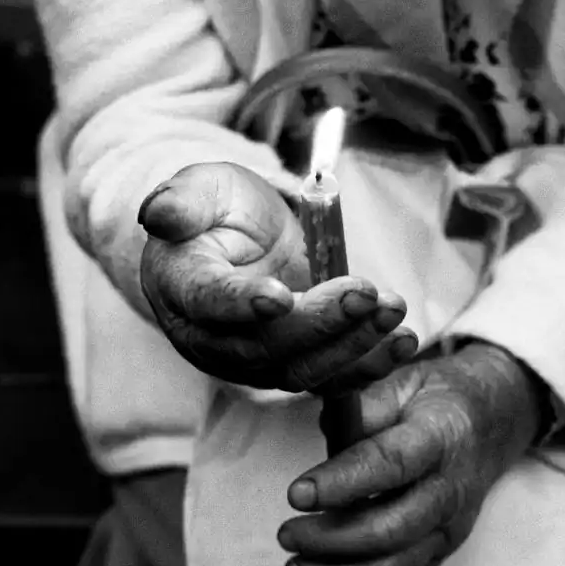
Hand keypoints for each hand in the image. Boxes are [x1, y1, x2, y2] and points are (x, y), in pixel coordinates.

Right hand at [139, 162, 417, 390]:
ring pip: (304, 369)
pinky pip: (333, 376)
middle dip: (320, 323)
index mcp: (183, 289)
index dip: (242, 304)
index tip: (278, 298)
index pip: (209, 304)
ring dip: (355, 344)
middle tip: (365, 291)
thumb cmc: (214, 210)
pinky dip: (371, 364)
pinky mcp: (295, 365)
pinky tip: (404, 342)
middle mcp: (213, 338)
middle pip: (265, 346)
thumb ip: (182, 200)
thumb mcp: (198, 188)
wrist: (232, 239)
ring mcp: (255, 360)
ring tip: (393, 310)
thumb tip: (160, 213)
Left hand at [277, 341, 546, 565]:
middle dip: (332, 538)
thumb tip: (327, 426)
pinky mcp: (443, 550)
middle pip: (392, 527)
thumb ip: (364, 405)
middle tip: (287, 532)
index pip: (391, 464)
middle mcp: (451, 489)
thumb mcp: (403, 380)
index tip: (297, 493)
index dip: (343, 482)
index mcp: (441, 437)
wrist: (491, 420)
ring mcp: (450, 526)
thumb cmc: (436, 397)